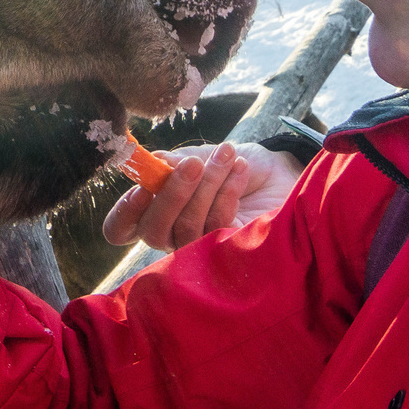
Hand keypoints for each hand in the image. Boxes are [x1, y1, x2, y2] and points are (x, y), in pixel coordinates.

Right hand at [101, 142, 299, 250]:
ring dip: (206, 185)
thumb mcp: (204, 155)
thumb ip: (176, 162)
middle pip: (152, 230)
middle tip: (194, 164)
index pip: (122, 228)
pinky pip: (217, 228)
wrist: (285, 174)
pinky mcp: (228, 254)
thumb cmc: (239, 165)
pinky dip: (226, 195)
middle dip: (171, 193)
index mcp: (158, 211)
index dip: (124, 212)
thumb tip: (154, 162)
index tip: (141, 186)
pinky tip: (240, 172)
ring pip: (186, 226)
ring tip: (227, 155)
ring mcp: (201, 250)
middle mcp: (174, 236)